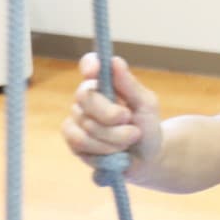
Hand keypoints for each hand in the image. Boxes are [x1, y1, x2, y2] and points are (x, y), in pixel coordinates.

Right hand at [62, 53, 162, 181]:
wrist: (146, 158)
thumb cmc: (147, 126)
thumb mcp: (146, 105)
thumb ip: (130, 85)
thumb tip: (115, 61)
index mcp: (106, 83)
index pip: (89, 65)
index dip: (89, 65)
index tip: (95, 71)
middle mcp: (87, 98)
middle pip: (86, 98)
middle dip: (112, 115)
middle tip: (130, 121)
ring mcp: (77, 119)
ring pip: (86, 124)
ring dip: (114, 136)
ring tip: (129, 139)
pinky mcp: (72, 140)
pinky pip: (80, 142)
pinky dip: (103, 149)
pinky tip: (115, 151)